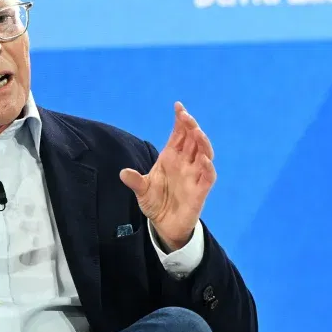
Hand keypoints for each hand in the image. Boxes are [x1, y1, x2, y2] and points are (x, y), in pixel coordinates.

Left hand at [119, 102, 215, 250]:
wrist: (164, 225)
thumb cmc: (156, 202)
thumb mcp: (142, 191)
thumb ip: (135, 181)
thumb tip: (123, 173)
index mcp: (171, 158)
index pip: (179, 134)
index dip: (180, 120)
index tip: (178, 106)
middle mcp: (185, 163)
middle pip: (193, 139)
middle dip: (191, 126)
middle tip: (185, 115)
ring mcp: (194, 175)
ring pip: (204, 153)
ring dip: (202, 142)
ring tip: (196, 131)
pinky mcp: (200, 191)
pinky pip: (208, 176)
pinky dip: (208, 166)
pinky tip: (203, 158)